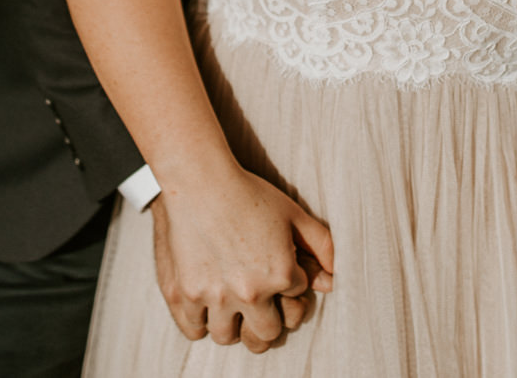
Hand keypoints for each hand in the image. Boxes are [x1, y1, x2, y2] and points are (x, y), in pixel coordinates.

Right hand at [150, 165, 333, 352]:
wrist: (198, 179)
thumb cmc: (248, 192)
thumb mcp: (293, 213)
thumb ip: (321, 245)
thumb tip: (333, 279)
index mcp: (280, 275)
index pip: (294, 301)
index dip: (288, 286)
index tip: (276, 273)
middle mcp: (249, 293)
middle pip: (264, 335)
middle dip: (266, 321)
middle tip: (258, 306)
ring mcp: (213, 296)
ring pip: (228, 337)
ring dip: (232, 326)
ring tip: (230, 306)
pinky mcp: (183, 294)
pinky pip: (194, 330)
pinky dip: (200, 324)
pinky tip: (205, 308)